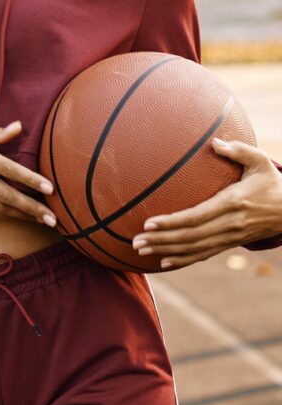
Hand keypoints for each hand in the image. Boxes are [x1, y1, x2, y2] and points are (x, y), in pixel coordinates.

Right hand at [0, 120, 56, 226]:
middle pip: (5, 194)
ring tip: (41, 221)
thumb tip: (18, 127)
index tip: (49, 188)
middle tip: (53, 218)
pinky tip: (18, 216)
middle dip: (31, 208)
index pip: (6, 167)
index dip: (29, 179)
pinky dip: (4, 214)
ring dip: (21, 215)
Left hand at [132, 139, 281, 267]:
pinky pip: (204, 254)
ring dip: (166, 250)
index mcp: (232, 203)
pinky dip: (183, 259)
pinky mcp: (231, 243)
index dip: (171, 222)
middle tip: (135, 242)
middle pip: (190, 237)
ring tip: (140, 250)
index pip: (196, 216)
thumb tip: (214, 142)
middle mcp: (229, 224)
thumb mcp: (260, 162)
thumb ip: (238, 150)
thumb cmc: (271, 182)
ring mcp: (230, 237)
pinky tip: (164, 261)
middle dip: (161, 240)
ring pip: (194, 248)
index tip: (148, 222)